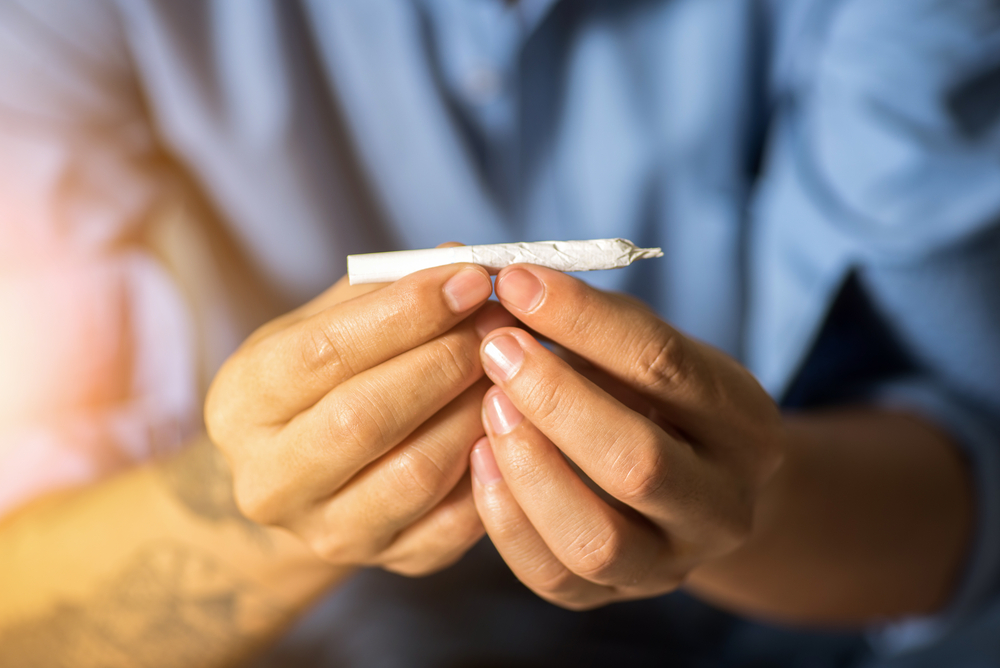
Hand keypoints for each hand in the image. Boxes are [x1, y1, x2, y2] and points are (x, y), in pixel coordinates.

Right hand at [205, 262, 515, 575]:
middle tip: (499, 322)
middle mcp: (271, 480)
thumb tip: (459, 259)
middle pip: (364, 419)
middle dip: (444, 360)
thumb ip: (382, 292)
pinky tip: (514, 421)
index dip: (406, 313)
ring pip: (417, 473)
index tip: (471, 278)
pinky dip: (495, 465)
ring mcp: (330, 533)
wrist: (307, 481)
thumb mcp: (321, 327)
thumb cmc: (319, 385)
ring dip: (477, 410)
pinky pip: (457, 520)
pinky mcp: (393, 562)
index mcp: (241, 404)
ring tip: (511, 367)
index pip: (323, 354)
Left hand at [469, 266, 783, 608]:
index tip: (516, 281)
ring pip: (597, 541)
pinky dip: (506, 522)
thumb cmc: (660, 400)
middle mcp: (724, 506)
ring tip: (488, 405)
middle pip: (638, 464)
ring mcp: (673, 563)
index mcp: (746, 424)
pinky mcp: (616, 597)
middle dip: (555, 399)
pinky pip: (554, 578)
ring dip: (529, 469)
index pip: (664, 368)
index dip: (583, 321)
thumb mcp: (651, 352)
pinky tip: (478, 462)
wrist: (699, 486)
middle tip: (496, 348)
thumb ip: (595, 325)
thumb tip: (512, 290)